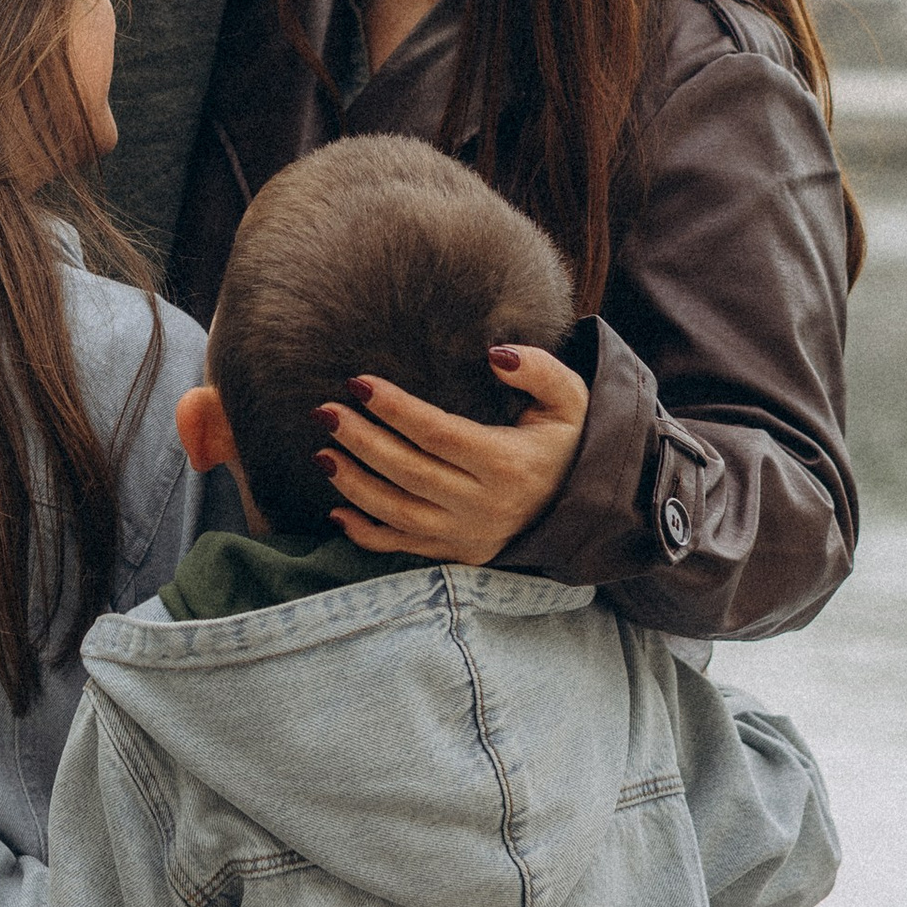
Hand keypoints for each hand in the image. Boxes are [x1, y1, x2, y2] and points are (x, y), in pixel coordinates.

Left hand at [320, 348, 590, 564]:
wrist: (584, 505)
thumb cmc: (569, 441)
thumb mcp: (569, 399)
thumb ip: (538, 370)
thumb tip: (495, 354)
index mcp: (507, 464)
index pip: (438, 433)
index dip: (395, 409)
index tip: (359, 382)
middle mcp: (485, 505)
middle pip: (410, 472)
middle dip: (362, 442)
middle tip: (324, 412)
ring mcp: (470, 534)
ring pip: (400, 513)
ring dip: (355, 485)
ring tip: (322, 454)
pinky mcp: (459, 552)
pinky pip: (405, 548)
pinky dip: (367, 534)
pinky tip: (337, 510)